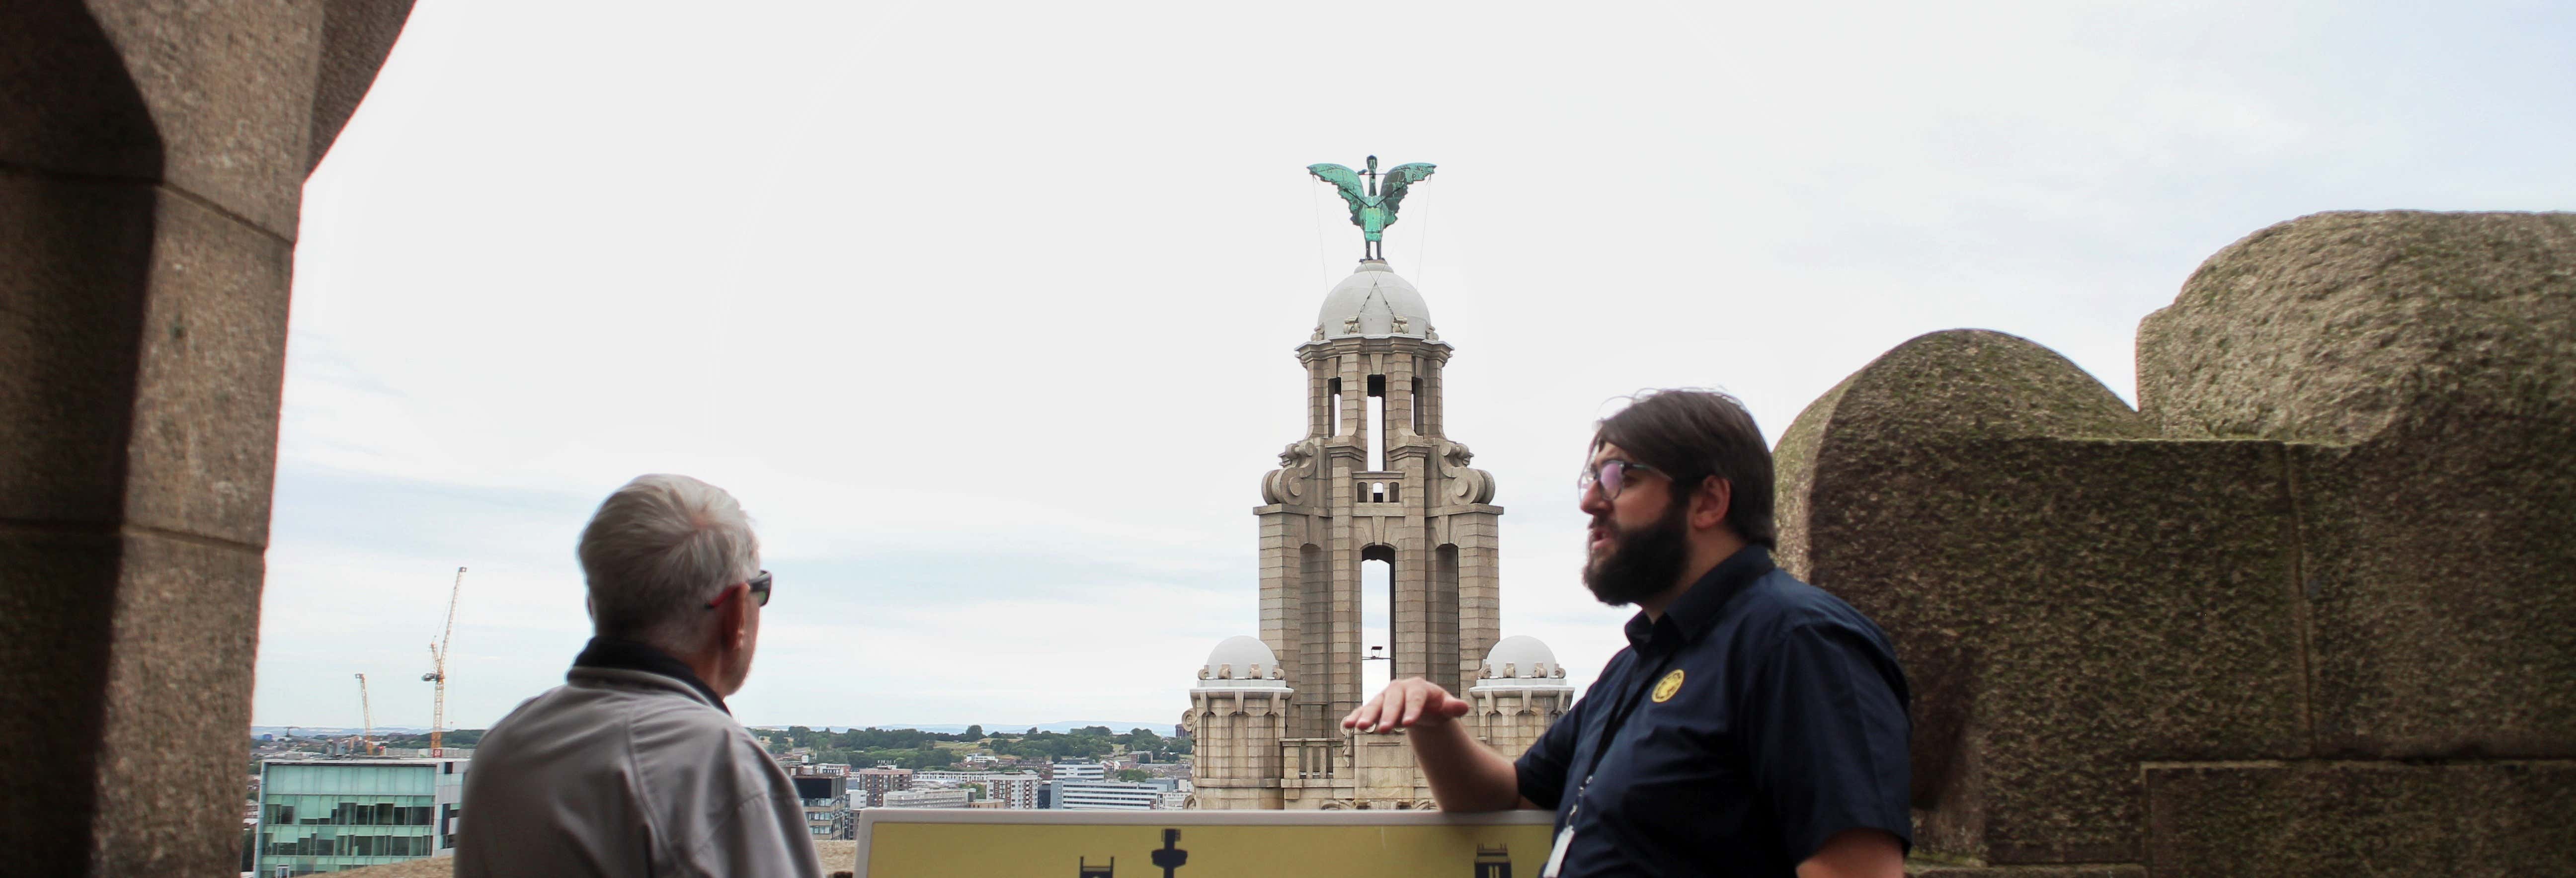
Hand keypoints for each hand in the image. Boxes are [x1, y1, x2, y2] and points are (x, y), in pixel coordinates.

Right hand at [1341, 677, 1471, 733]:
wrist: (1423, 706)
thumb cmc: (1437, 706)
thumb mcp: (1446, 707)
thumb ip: (1453, 707)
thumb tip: (1462, 707)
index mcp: (1418, 687)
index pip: (1415, 698)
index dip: (1412, 710)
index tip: (1409, 724)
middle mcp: (1399, 689)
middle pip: (1393, 701)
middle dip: (1388, 716)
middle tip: (1385, 731)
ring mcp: (1385, 697)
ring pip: (1375, 705)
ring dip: (1367, 716)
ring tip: (1359, 728)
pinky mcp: (1376, 706)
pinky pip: (1364, 710)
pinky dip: (1355, 716)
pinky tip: (1346, 725)